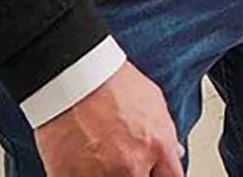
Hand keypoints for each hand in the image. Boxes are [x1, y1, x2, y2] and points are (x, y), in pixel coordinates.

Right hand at [33, 62, 183, 176]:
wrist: (72, 76)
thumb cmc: (110, 83)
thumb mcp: (153, 101)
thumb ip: (165, 133)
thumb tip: (174, 151)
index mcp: (157, 145)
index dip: (162, 175)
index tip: (154, 172)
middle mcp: (132, 164)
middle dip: (136, 172)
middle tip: (125, 161)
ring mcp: (99, 174)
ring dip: (108, 173)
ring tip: (99, 157)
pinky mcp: (68, 176)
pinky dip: (82, 174)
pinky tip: (80, 161)